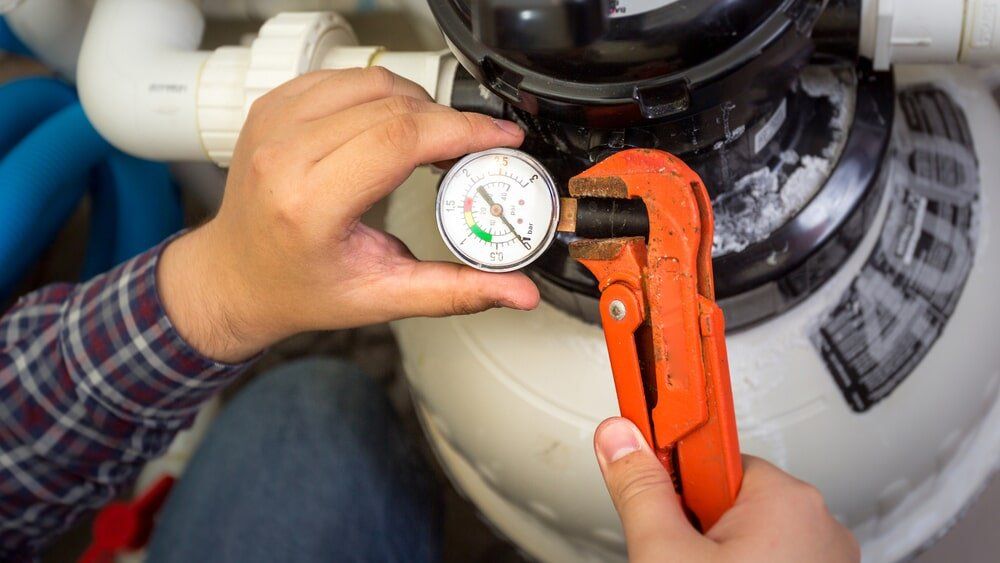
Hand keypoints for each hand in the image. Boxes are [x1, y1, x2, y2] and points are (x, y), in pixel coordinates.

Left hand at [158, 67, 539, 362]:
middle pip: (391, 105)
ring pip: (371, 81)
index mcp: (307, 203)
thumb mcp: (380, 298)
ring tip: (437, 140)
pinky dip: (381, 94)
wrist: (236, 276)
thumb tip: (516, 293)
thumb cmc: (296, 288)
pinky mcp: (272, 107)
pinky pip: (342, 78)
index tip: (498, 137)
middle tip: (477, 147)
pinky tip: (395, 125)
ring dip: (417, 103)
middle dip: (448, 120)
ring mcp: (273, 124)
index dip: (460, 130)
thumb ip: (454, 292)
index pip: (398, 138)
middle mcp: (283, 154)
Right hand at [594, 417, 858, 562]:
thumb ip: (639, 489)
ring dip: (720, 552)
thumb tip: (619, 437)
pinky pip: (775, 559)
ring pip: (752, 534)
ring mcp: (828, 560)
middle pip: (730, 495)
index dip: (675, 470)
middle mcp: (819, 523)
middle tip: (677, 557)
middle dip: (697, 522)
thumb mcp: (666, 555)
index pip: (713, 453)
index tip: (650, 445)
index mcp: (785, 498)